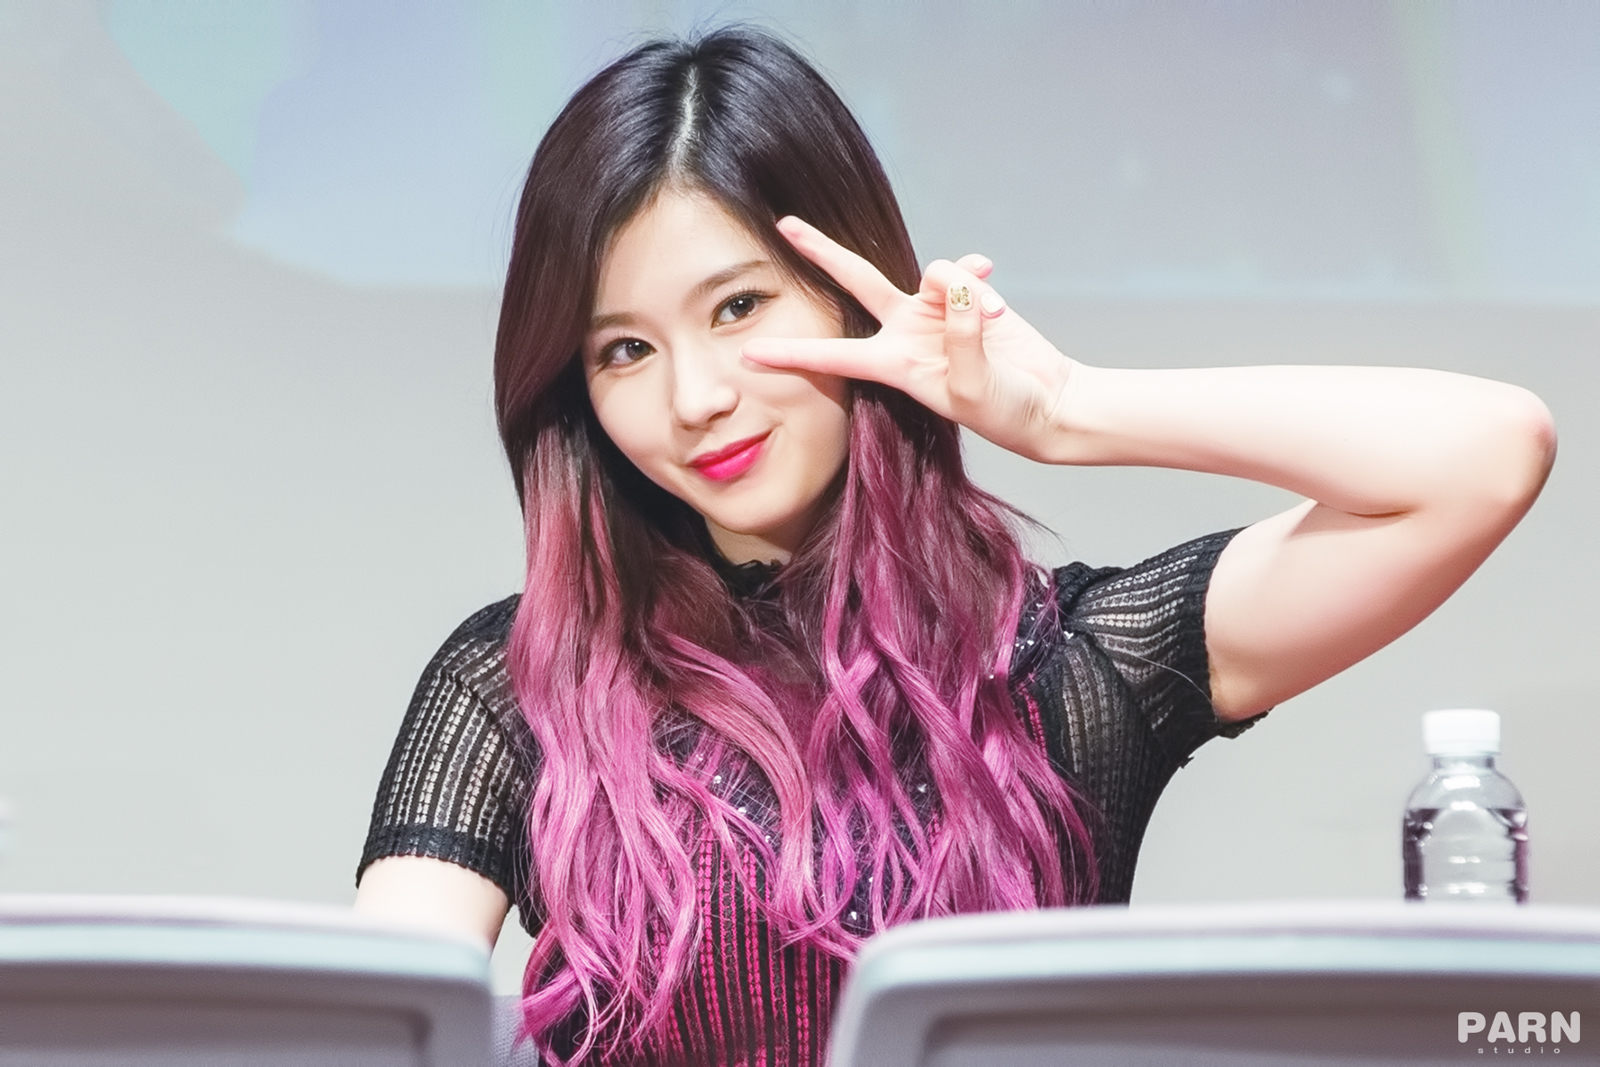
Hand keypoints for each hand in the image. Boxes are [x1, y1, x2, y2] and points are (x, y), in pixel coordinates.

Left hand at [742, 216, 1078, 461]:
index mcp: (895, 364)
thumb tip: (957, 288)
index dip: (792, 354)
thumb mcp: (976, 386)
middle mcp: (906, 332)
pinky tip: (991, 281)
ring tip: (992, 321)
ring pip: (934, 273)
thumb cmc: (1005, 410)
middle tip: (785, 224)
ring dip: (963, 290)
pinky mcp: (967, 296)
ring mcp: (935, 311)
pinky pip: (964, 270)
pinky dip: (978, 276)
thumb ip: (962, 335)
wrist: (1047, 403)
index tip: (749, 353)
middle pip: (856, 281)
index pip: (834, 356)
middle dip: (822, 252)